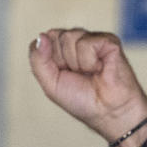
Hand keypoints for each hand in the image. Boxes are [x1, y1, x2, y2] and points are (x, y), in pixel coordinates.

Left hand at [28, 28, 146, 141]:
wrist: (107, 111)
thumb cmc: (81, 99)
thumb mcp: (50, 84)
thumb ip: (38, 60)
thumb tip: (40, 36)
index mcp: (59, 50)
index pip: (41, 41)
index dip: (47, 60)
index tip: (61, 75)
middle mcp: (75, 41)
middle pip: (54, 35)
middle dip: (62, 61)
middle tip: (77, 75)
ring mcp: (92, 39)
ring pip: (69, 36)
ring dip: (76, 63)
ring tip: (90, 73)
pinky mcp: (108, 40)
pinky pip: (86, 43)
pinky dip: (90, 62)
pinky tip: (100, 69)